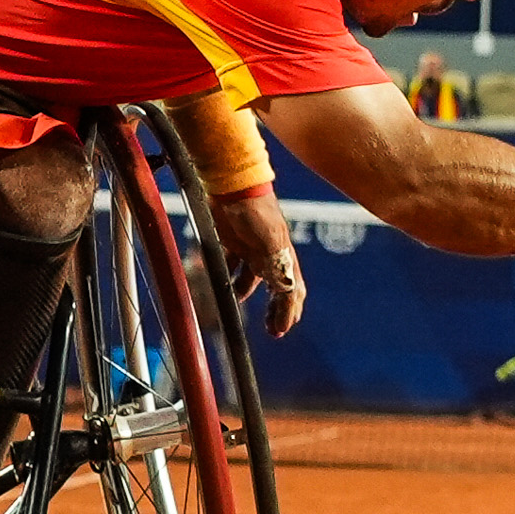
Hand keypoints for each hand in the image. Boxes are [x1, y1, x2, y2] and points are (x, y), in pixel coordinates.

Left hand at [210, 190, 305, 336]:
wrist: (233, 183)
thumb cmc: (255, 211)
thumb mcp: (272, 243)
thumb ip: (280, 268)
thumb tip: (290, 296)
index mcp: (283, 257)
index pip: (292, 290)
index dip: (288, 312)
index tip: (282, 330)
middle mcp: (270, 255)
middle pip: (277, 287)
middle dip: (276, 309)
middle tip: (271, 329)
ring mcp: (251, 248)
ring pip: (253, 278)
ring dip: (247, 294)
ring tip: (237, 304)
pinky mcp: (232, 241)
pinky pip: (232, 265)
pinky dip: (229, 277)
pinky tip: (222, 284)